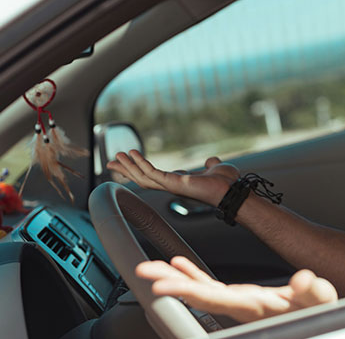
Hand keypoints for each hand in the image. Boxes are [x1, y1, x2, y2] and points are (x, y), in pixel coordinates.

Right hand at [107, 151, 238, 205]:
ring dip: (129, 167)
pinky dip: (141, 163)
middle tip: (112, 161)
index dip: (140, 169)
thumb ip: (210, 164)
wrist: (232, 190)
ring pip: (142, 178)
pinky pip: (151, 173)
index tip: (129, 161)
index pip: (154, 177)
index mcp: (179, 183)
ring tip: (118, 155)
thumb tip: (211, 161)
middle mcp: (172, 186)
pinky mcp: (173, 184)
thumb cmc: (227, 183)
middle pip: (142, 179)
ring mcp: (171, 186)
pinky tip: (132, 154)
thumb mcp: (216, 168)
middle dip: (126, 170)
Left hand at [136, 256, 337, 322]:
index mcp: (253, 306)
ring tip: (153, 267)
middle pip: (197, 295)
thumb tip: (301, 279)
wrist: (319, 317)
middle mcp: (239, 305)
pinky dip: (193, 272)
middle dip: (170, 283)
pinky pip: (210, 284)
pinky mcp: (239, 296)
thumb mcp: (321, 298)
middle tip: (144, 273)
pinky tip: (179, 262)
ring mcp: (236, 301)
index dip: (186, 290)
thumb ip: (311, 290)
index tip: (162, 285)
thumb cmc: (319, 310)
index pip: (213, 298)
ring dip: (175, 277)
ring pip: (199, 289)